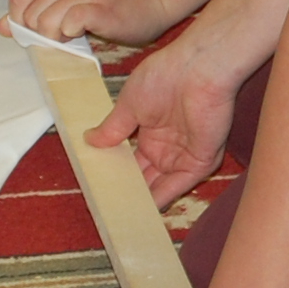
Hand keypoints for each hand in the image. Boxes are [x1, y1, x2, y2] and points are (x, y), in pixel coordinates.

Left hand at [5, 0, 173, 50]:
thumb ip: (37, 4)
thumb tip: (3, 26)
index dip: (22, 18)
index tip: (39, 25)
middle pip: (29, 12)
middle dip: (39, 30)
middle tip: (61, 30)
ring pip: (45, 22)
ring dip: (55, 36)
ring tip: (73, 31)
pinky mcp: (101, 6)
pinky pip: (68, 26)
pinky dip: (71, 35)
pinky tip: (84, 31)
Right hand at [86, 32, 242, 205]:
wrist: (198, 69)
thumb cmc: (164, 76)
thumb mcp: (128, 104)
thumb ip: (113, 127)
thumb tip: (88, 139)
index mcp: (150, 128)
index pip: (132, 158)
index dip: (118, 171)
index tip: (100, 185)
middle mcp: (168, 144)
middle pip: (146, 174)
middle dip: (130, 190)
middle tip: (109, 208)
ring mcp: (184, 153)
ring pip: (161, 184)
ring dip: (144, 200)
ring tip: (122, 218)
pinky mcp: (200, 161)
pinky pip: (178, 186)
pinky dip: (162, 199)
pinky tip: (145, 212)